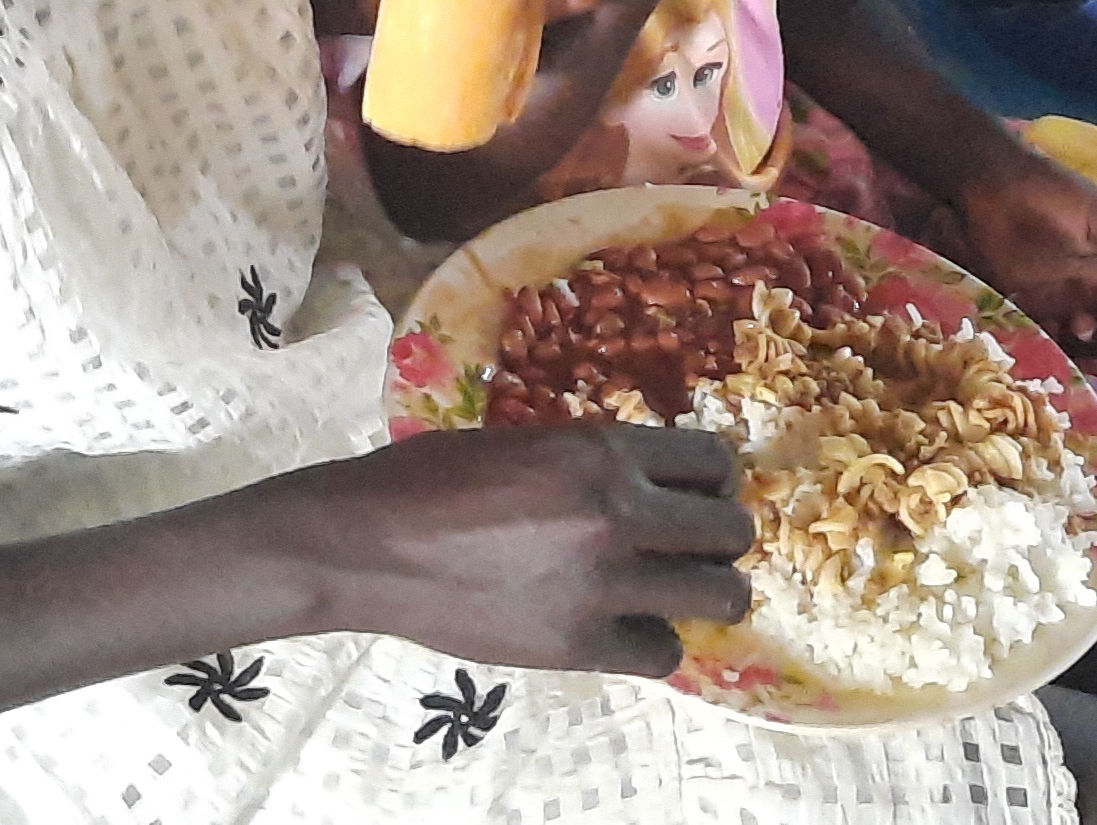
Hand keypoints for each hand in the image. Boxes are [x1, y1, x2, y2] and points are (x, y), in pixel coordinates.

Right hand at [284, 424, 754, 674]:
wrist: (365, 544)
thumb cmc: (428, 479)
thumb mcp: (521, 444)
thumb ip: (588, 461)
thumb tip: (645, 482)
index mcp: (600, 452)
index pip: (710, 460)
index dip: (709, 481)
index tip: (696, 496)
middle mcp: (617, 513)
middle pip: (731, 531)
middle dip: (719, 539)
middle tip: (692, 548)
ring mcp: (602, 584)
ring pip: (720, 598)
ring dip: (704, 594)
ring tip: (675, 593)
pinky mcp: (577, 644)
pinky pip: (662, 652)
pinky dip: (651, 641)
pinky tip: (623, 628)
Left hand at [955, 152, 1096, 357]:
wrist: (994, 187)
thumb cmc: (1052, 192)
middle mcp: (1091, 283)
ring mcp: (1060, 295)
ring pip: (1084, 329)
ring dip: (1089, 335)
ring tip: (1082, 323)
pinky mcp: (1029, 302)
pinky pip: (1048, 329)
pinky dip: (1056, 337)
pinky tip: (1057, 330)